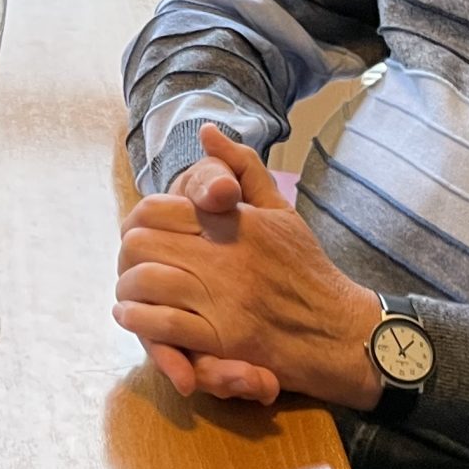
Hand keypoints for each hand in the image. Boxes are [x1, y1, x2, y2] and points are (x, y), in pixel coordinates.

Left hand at [115, 126, 382, 409]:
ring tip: (127, 290)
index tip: (140, 230)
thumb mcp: (281, 210)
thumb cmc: (308, 269)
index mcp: (234, 221)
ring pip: (147, 281)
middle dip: (128, 253)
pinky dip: (140, 320)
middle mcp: (224, 255)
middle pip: (143, 243)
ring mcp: (223, 297)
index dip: (139, 219)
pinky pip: (165, 324)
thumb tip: (207, 131)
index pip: (158, 208)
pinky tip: (132, 316)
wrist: (342, 330)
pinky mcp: (225, 338)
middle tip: (128, 261)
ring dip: (128, 287)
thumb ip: (243, 168)